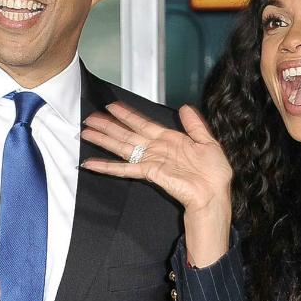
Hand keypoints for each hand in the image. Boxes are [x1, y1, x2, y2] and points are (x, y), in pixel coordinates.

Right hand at [81, 103, 230, 213]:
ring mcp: (151, 161)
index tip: (112, 106)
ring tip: (86, 133)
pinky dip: (107, 166)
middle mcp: (157, 149)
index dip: (127, 115)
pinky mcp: (149, 173)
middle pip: (127, 134)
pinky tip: (92, 163)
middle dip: (108, 126)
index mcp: (170, 140)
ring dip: (104, 140)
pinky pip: (124, 168)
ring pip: (122, 147)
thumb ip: (194, 125)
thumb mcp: (207, 142)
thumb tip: (185, 107)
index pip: (143, 123)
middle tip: (90, 118)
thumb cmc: (213, 172)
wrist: (214, 193)